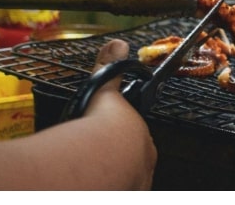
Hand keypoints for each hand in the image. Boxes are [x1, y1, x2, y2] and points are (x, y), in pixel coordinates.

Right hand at [87, 39, 156, 189]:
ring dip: (112, 176)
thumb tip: (118, 45)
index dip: (120, 141)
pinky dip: (107, 186)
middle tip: (95, 159)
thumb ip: (110, 68)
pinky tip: (91, 184)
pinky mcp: (126, 193)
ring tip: (92, 171)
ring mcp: (135, 184)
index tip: (106, 142)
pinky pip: (118, 189)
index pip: (136, 142)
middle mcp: (143, 165)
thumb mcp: (105, 91)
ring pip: (125, 180)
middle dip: (117, 161)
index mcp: (142, 140)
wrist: (99, 155)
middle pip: (132, 163)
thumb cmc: (102, 125)